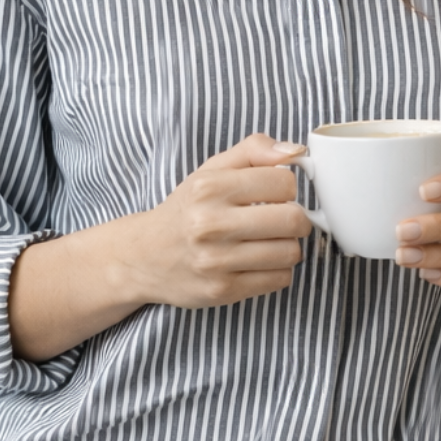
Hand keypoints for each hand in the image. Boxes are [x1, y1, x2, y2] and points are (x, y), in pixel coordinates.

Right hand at [9, 134, 311, 360]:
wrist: (142, 257)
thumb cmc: (185, 210)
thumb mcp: (211, 170)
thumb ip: (253, 151)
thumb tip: (296, 151)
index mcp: (209, 187)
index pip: (284, 182)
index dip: (289, 187)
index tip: (278, 194)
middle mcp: (210, 224)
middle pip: (293, 219)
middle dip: (298, 219)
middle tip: (286, 220)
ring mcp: (215, 261)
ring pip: (289, 252)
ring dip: (289, 247)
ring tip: (271, 242)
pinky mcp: (222, 290)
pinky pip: (279, 279)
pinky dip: (278, 271)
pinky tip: (260, 262)